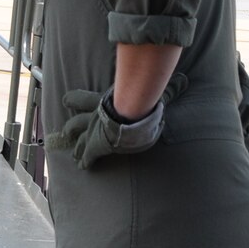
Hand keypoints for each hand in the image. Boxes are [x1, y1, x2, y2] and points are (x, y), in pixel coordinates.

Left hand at [46, 89, 161, 168]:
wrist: (132, 115)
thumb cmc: (140, 103)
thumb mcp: (150, 94)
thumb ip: (165, 90)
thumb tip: (183, 81)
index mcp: (103, 102)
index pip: (83, 99)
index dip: (74, 99)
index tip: (66, 100)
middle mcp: (95, 116)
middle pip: (76, 121)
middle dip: (71, 127)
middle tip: (66, 132)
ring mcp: (94, 131)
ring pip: (80, 140)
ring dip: (77, 147)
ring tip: (75, 154)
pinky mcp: (97, 145)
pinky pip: (89, 155)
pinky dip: (85, 161)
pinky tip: (84, 166)